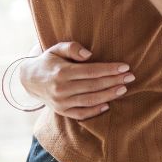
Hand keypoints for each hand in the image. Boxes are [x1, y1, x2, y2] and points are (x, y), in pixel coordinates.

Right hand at [19, 41, 136, 120]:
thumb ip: (72, 48)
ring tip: (123, 89)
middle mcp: (61, 88)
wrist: (30, 80)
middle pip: (93, 86)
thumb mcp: (56, 48)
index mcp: (61, 72)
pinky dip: (95, 111)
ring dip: (109, 95)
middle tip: (130, 77)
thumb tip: (89, 55)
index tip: (125, 67)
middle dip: (114, 81)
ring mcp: (61, 102)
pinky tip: (108, 104)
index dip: (109, 69)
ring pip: (89, 100)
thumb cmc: (49, 61)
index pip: (91, 71)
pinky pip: (80, 114)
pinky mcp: (61, 111)